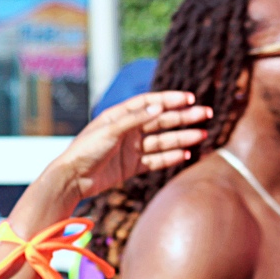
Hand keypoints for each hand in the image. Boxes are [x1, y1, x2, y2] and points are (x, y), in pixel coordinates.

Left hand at [52, 91, 211, 202]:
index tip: (190, 99)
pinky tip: (186, 154)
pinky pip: (155, 160)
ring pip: (161, 141)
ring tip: (202, 134)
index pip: (149, 103)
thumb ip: (134, 120)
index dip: (169, 100)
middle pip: (160, 121)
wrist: (73, 179)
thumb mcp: (109, 131)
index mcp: (119, 116)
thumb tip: (159, 107)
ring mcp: (131, 149)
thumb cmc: (86, 150)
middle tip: (206, 114)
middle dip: (183, 118)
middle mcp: (127, 131)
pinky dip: (170, 157)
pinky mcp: (132, 166)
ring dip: (181, 138)